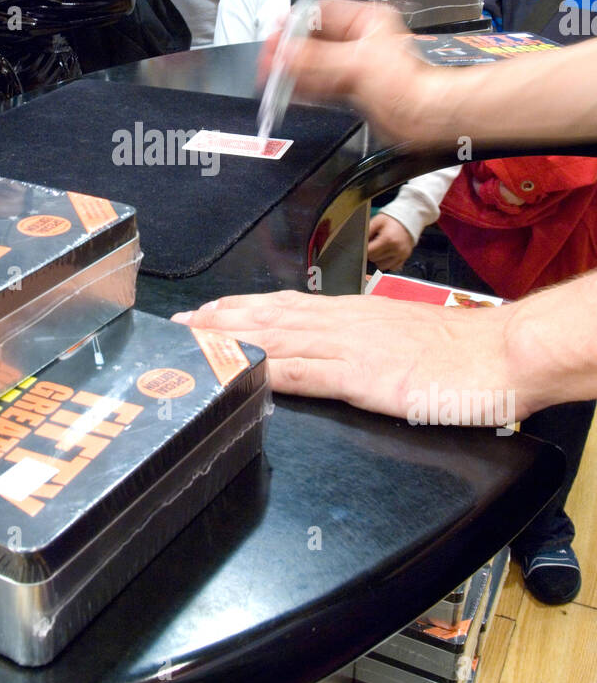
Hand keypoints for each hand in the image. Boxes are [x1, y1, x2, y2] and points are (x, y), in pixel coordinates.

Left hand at [172, 290, 522, 425]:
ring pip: (276, 338)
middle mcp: (344, 324)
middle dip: (220, 321)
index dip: (241, 308)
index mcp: (354, 314)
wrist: (501, 354)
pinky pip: (305, 373)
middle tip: (181, 325)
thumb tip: (342, 354)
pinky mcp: (361, 376)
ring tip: (195, 342)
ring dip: (230, 340)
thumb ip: (366, 343)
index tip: (208, 312)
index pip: (284, 306)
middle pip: (269, 318)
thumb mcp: (402, 338)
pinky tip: (243, 375)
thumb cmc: (462, 351)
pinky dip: (269, 372)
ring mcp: (349, 348)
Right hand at [258, 0, 441, 143]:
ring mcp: (354, 65)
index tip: (276, 33)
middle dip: (290, 49)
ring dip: (293, 69)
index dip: (296, 22)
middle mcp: (359, 40)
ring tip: (271, 73)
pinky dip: (303, 86)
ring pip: (315, 64)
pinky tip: (287, 87)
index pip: (322, 13)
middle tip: (269, 56)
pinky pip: (320, 84)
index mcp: (366, 21)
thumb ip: (316, 60)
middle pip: (315, 39)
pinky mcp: (351, 88)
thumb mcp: (356, 64)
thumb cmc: (409, 85)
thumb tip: (286, 54)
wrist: (423, 117)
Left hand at [367, 213, 414, 270]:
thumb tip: (359, 243)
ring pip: (382, 266)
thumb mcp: (377, 221)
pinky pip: (391, 267)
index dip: (365, 249)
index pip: (369, 252)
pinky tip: (388, 253)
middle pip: (374, 259)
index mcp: (388, 239)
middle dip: (372, 252)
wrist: (409, 219)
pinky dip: (388, 262)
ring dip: (379, 259)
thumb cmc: (392, 220)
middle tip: (375, 243)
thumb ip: (367, 232)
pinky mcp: (404, 258)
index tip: (366, 245)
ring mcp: (401, 255)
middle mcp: (396, 249)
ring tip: (382, 248)